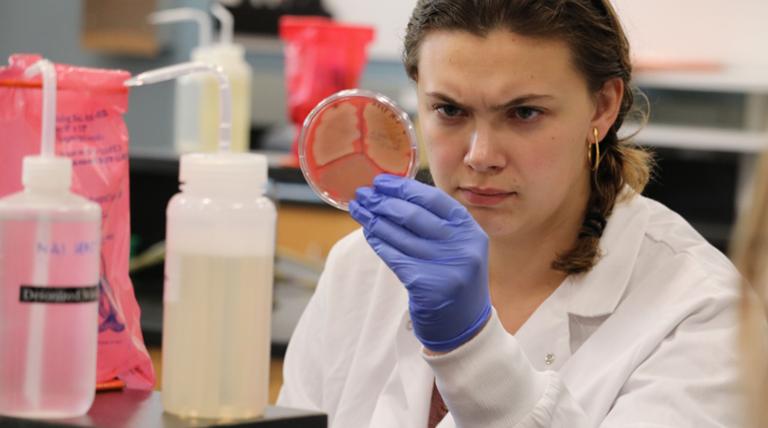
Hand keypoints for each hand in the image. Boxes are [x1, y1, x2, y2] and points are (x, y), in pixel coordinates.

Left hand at [349, 174, 490, 351]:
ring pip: (400, 235)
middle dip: (383, 202)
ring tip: (358, 209)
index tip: (381, 182)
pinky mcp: (427, 287)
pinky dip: (378, 242)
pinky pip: (394, 257)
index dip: (404, 188)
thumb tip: (396, 195)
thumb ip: (438, 224)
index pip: (434, 200)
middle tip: (363, 194)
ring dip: (374, 220)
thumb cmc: (455, 281)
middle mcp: (462, 247)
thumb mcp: (459, 248)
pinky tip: (368, 232)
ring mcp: (446, 267)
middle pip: (413, 215)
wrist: (466, 328)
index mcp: (471, 231)